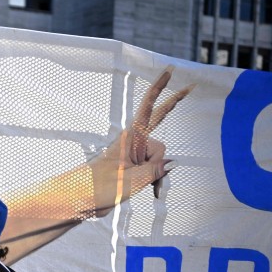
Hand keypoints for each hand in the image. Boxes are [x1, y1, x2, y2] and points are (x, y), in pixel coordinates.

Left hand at [93, 65, 193, 202]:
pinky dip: (156, 180)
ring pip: (160, 158)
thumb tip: (172, 163)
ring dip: (157, 173)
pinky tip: (154, 192)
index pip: (149, 106)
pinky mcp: (133, 167)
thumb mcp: (132, 181)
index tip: (171, 70)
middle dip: (173, 107)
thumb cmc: (100, 188)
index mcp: (131, 137)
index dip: (160, 88)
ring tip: (143, 187)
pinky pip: (154, 170)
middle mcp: (134, 142)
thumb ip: (155, 170)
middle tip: (192, 87)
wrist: (79, 201)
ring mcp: (134, 155)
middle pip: (160, 126)